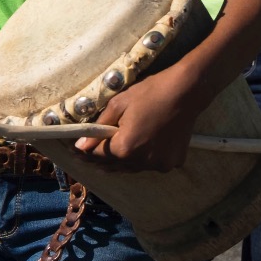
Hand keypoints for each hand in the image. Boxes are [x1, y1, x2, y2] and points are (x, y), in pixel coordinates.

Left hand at [71, 69, 196, 173]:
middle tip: (87, 155)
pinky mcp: (173, 163)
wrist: (185, 93)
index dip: (85, 153)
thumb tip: (81, 145)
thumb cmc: (150, 93)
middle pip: (115, 165)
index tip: (75, 150)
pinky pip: (150, 164)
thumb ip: (98, 128)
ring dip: (121, 161)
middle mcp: (143, 161)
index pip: (98, 156)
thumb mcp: (118, 105)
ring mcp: (159, 164)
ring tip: (108, 156)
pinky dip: (142, 159)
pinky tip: (138, 149)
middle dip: (99, 160)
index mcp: (126, 147)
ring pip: (133, 167)